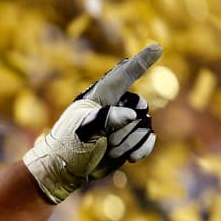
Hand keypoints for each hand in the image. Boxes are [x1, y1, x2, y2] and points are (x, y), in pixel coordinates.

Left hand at [23, 44, 160, 204]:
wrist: (63, 172)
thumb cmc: (67, 147)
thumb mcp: (82, 130)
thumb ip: (106, 119)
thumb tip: (131, 115)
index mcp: (99, 97)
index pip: (123, 75)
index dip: (141, 62)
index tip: (157, 48)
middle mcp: (114, 107)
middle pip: (139, 106)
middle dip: (127, 126)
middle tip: (107, 140)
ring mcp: (122, 124)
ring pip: (144, 125)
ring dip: (128, 141)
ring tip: (109, 150)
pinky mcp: (127, 140)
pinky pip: (147, 139)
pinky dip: (142, 148)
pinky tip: (131, 158)